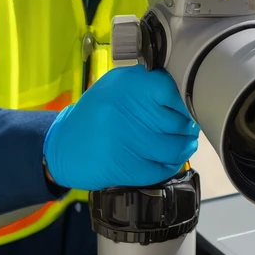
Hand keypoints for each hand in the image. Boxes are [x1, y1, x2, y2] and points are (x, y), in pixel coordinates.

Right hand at [43, 64, 199, 190]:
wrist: (63, 145)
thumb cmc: (96, 113)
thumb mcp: (116, 87)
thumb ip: (146, 85)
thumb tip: (183, 93)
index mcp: (126, 85)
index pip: (170, 88)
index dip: (185, 100)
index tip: (190, 105)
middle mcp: (125, 109)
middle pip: (176, 121)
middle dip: (189, 126)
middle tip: (191, 127)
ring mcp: (124, 140)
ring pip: (173, 148)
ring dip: (185, 147)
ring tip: (187, 143)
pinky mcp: (123, 167)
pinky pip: (160, 169)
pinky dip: (171, 166)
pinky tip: (170, 160)